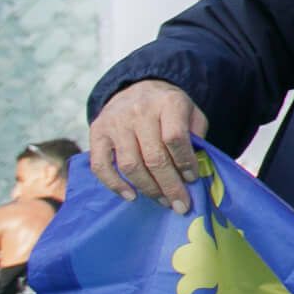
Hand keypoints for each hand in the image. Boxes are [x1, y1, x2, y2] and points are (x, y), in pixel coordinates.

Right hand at [90, 81, 211, 211]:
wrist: (138, 88)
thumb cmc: (170, 109)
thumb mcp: (192, 114)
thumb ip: (196, 138)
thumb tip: (194, 172)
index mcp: (169, 103)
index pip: (175, 138)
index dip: (185, 162)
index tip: (192, 179)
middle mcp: (140, 111)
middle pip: (153, 157)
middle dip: (169, 185)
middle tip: (180, 204)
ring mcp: (115, 122)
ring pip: (129, 164)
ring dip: (147, 188)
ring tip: (162, 200)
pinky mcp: (97, 132)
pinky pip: (101, 165)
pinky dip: (115, 185)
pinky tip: (131, 196)